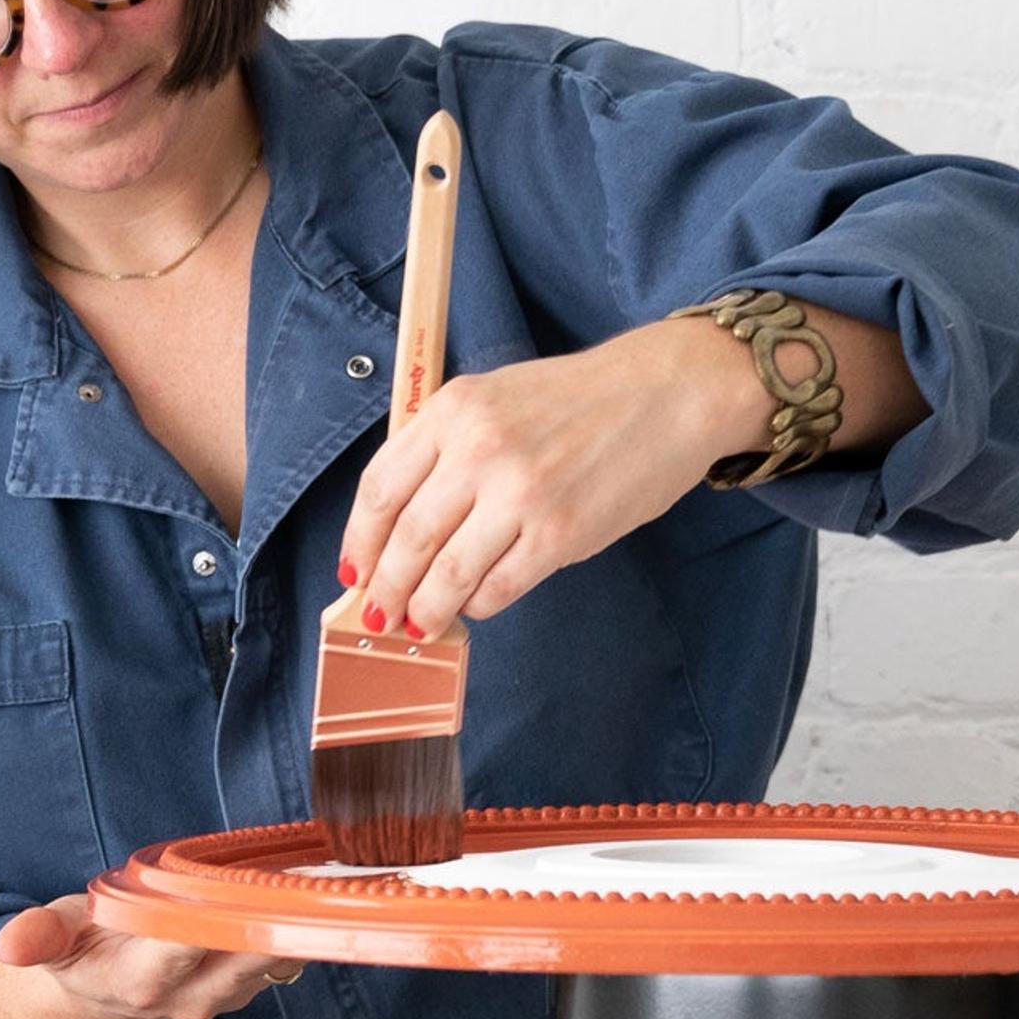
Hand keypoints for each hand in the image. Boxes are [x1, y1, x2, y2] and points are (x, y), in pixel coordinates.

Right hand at [0, 894, 299, 1018]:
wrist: (96, 1007)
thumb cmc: (78, 957)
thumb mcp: (51, 940)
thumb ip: (37, 937)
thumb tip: (9, 944)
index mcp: (141, 981)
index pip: (187, 946)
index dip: (220, 915)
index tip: (250, 881)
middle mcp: (191, 997)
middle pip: (251, 953)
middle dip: (282, 910)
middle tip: (313, 860)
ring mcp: (224, 997)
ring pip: (276, 956)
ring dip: (298, 915)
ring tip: (319, 866)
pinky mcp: (244, 989)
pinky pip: (283, 954)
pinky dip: (297, 922)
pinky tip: (309, 886)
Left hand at [334, 320, 758, 640]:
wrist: (665, 394)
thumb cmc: (576, 400)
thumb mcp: (493, 397)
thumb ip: (442, 447)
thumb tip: (396, 524)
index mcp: (453, 411)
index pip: (379, 489)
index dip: (358, 541)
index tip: (352, 572)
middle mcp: (479, 450)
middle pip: (406, 538)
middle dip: (386, 588)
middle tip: (379, 613)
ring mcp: (520, 494)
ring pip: (447, 574)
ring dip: (425, 609)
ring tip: (419, 624)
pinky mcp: (559, 533)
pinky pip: (497, 587)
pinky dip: (477, 605)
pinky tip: (473, 605)